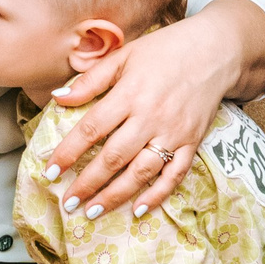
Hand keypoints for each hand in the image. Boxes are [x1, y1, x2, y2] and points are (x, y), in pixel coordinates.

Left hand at [44, 14, 232, 218]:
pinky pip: (174, 175)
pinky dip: (157, 195)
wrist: (214, 51)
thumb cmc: (163, 51)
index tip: (50, 170)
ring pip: (141, 172)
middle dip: (88, 183)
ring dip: (115, 195)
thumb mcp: (124, 55)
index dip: (69, 152)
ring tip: (93, 212)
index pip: (92, 128)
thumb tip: (58, 98)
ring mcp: (173, 133)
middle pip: (114, 158)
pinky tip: (138, 210)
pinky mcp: (192, 143)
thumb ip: (90, 79)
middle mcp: (150, 117)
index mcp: (129, 93)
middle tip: (69, 202)